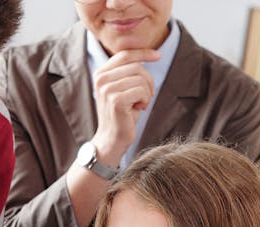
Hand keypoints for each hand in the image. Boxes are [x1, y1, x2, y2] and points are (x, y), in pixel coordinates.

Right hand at [90, 49, 160, 164]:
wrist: (112, 139)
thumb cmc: (122, 115)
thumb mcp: (124, 89)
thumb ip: (129, 73)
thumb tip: (149, 55)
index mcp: (101, 73)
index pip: (125, 54)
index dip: (143, 53)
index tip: (158, 55)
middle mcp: (101, 78)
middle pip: (137, 67)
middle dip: (148, 82)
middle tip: (146, 97)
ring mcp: (107, 89)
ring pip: (141, 79)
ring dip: (147, 93)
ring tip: (139, 104)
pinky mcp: (116, 100)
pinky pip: (141, 91)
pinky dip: (145, 100)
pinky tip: (138, 109)